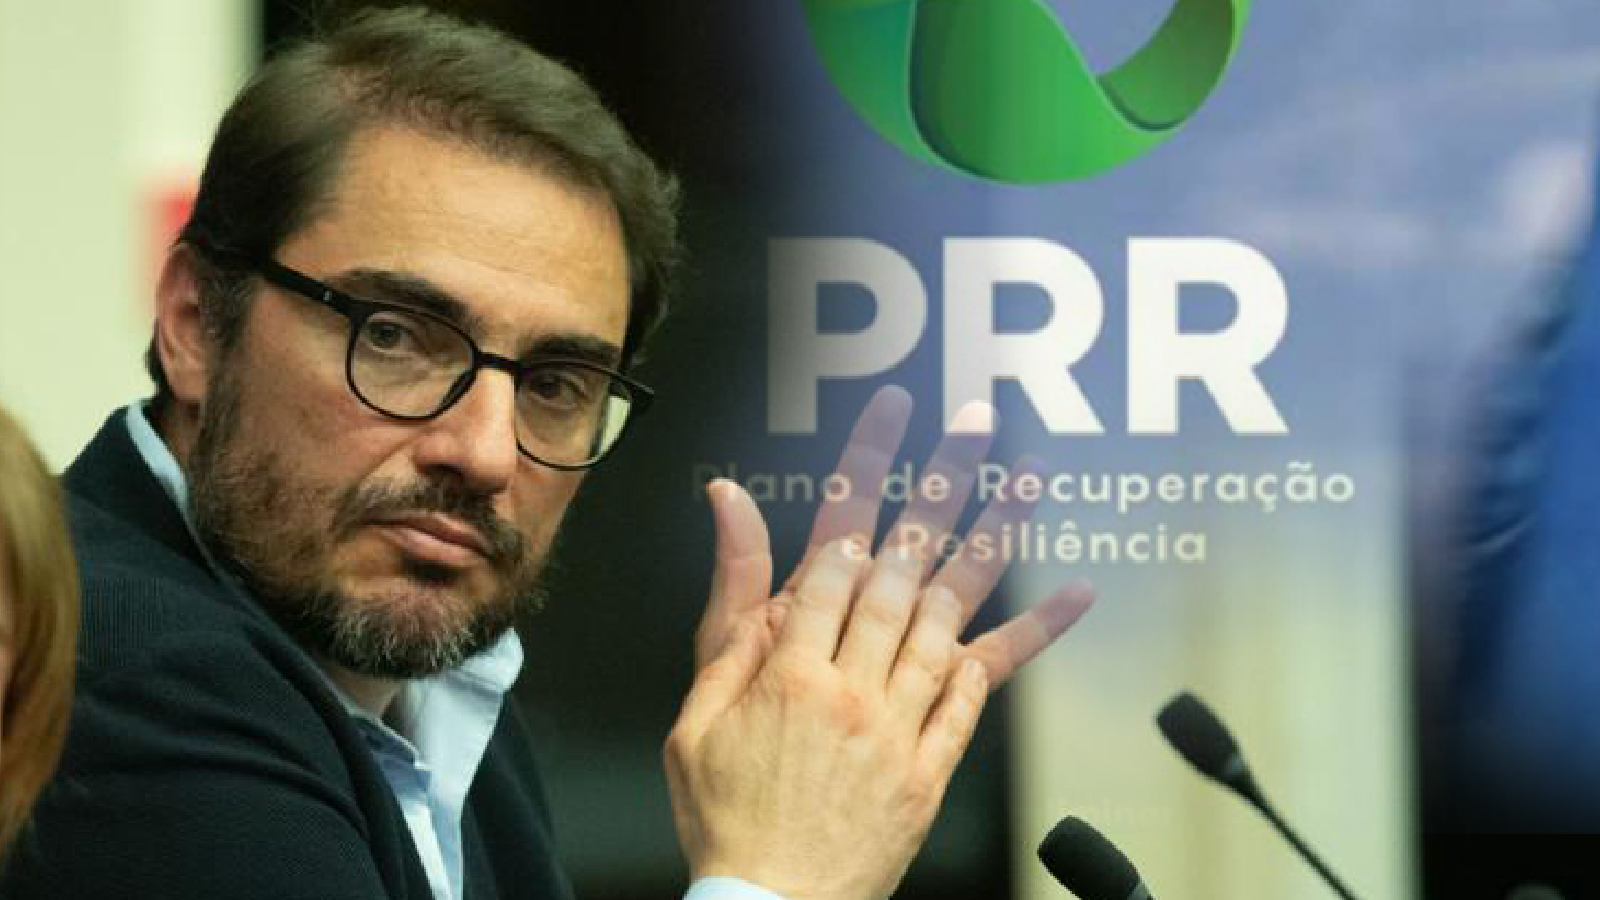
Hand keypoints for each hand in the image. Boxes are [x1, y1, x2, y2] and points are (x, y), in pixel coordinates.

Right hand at [665, 387, 1093, 899]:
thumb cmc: (724, 812)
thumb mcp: (697, 707)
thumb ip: (726, 600)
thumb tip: (727, 504)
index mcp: (788, 665)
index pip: (836, 543)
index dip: (868, 469)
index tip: (893, 414)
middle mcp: (853, 684)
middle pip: (906, 564)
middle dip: (943, 481)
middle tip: (974, 420)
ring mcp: (902, 723)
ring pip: (955, 610)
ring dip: (996, 537)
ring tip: (1029, 477)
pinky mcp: (936, 761)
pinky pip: (987, 688)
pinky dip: (1031, 637)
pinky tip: (1071, 594)